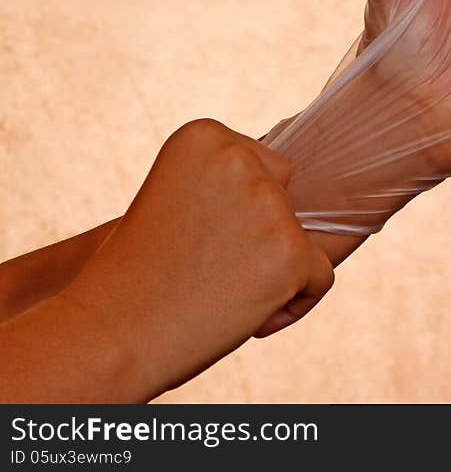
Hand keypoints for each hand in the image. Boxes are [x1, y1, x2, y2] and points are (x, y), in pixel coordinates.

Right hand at [57, 119, 332, 399]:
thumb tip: (290, 175)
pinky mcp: (290, 249)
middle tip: (209, 268)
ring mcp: (267, 203)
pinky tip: (250, 317)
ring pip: (305, 239)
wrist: (108, 336)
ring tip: (218, 292)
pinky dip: (296, 302)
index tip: (195, 238)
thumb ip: (228, 180)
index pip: (264, 166)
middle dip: (263, 235)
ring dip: (275, 270)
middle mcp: (237, 157)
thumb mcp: (178, 197)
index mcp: (204, 135)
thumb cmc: (140, 273)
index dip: (239, 213)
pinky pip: (321, 276)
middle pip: (287, 198)